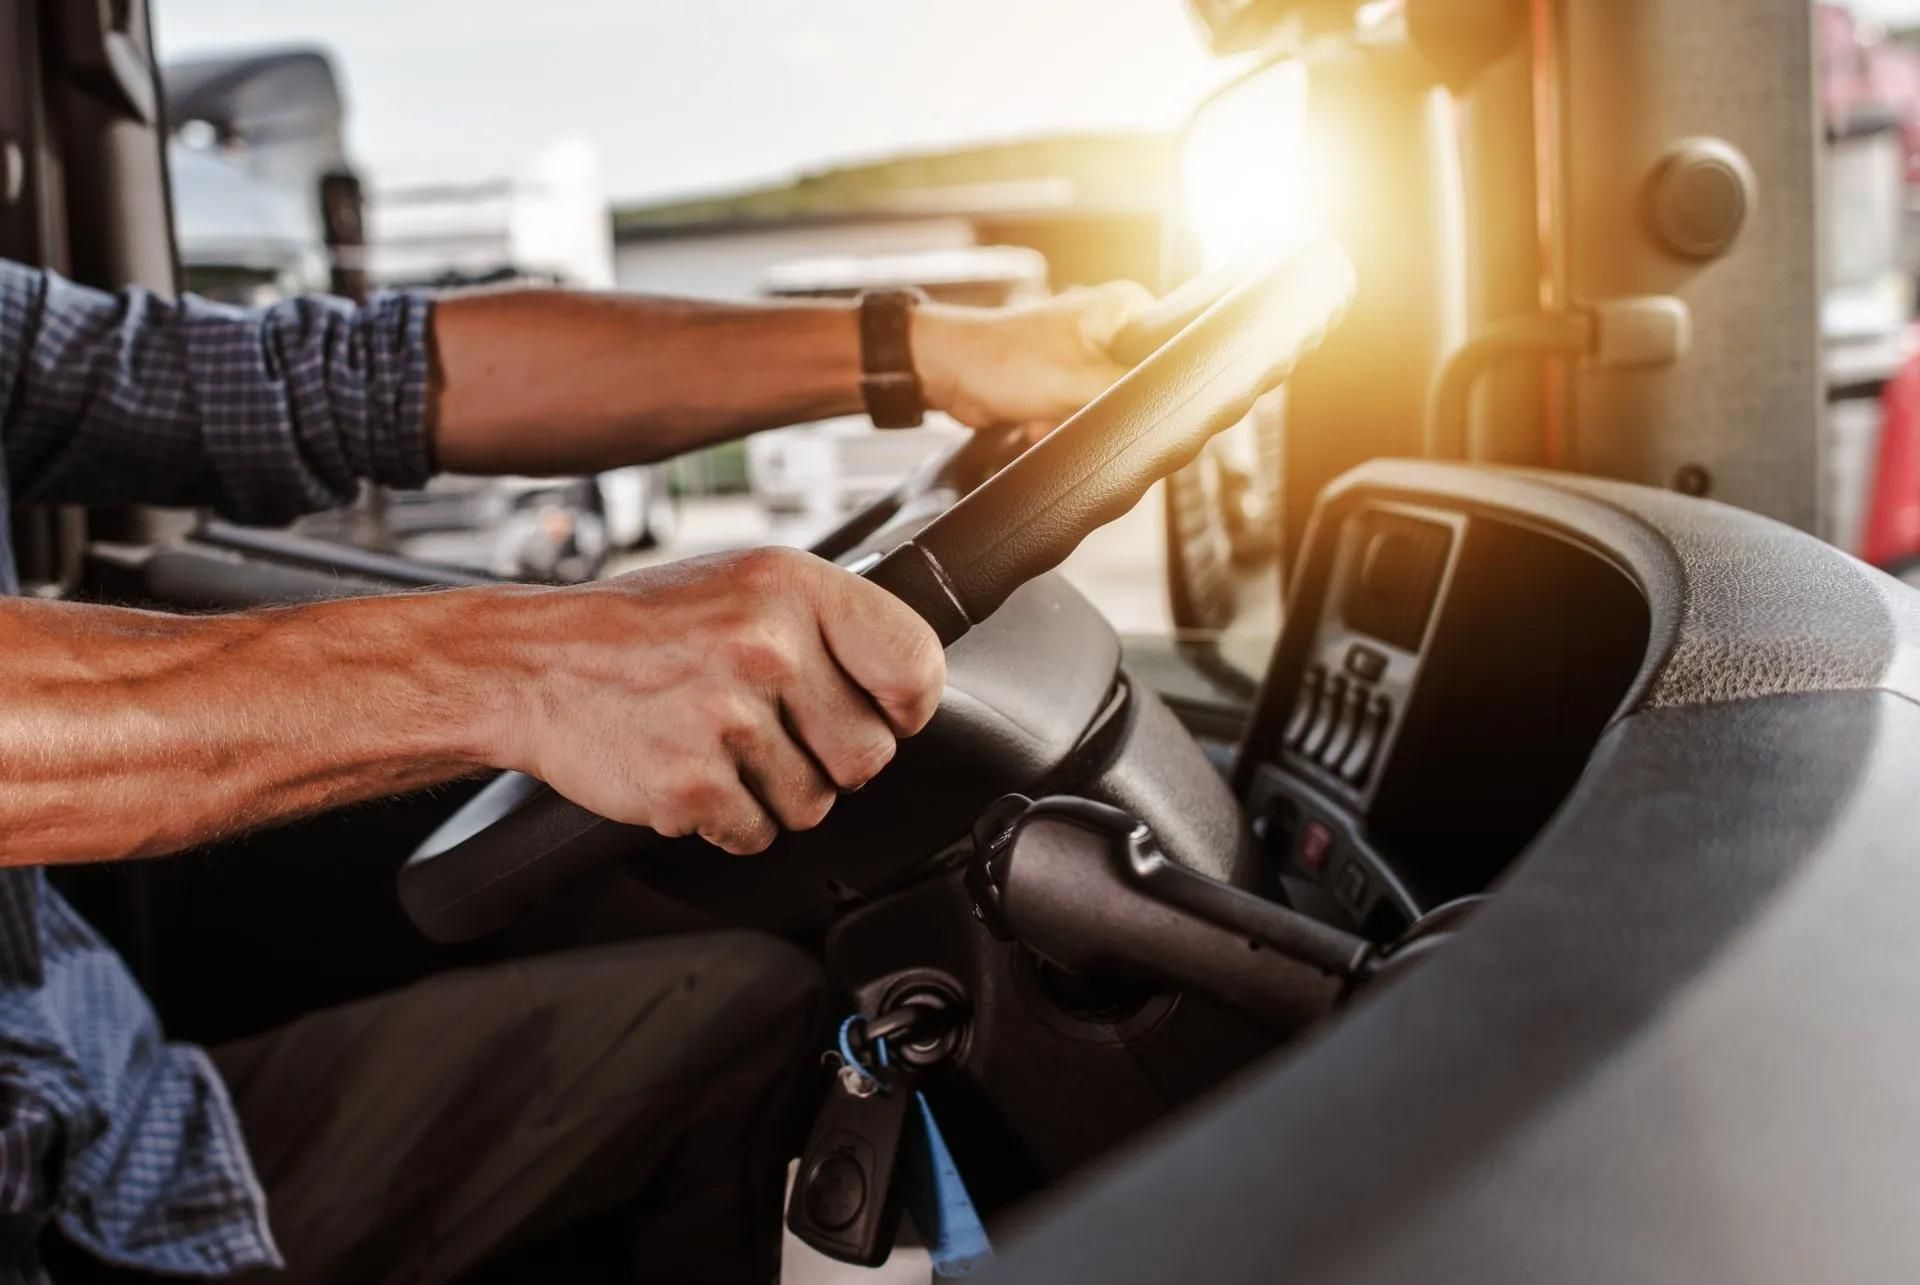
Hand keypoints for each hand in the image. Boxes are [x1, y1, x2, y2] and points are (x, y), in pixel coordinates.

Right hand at [488, 547, 944, 853]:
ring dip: (774, 793)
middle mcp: (765, 646)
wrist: (533, 664)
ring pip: (814, 803)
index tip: (885, 713)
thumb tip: (909, 686)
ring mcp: (727, 717)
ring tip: (722, 746)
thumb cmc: (647, 628)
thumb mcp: (747, 586)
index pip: (914, 663)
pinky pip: (756, 834)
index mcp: (792, 585)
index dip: (906, 704)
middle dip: (831, 760)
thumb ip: (830, 626)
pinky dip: (728, 820)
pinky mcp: (690, 782)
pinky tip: (693, 773)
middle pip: (869, 754)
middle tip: (776, 734)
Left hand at [913, 281, 1155, 433]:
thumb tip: (1172, 403)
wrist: (949, 372)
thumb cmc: (1006, 363)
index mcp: (1123, 305)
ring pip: (1108, 400)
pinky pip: (1081, 407)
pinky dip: (1061, 419)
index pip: (1170, 347)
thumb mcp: (1082, 383)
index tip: (1131, 401)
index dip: (1157, 382)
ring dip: (1078, 417)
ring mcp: (1086, 349)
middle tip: (1078, 409)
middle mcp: (1109, 322)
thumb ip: (1133, 392)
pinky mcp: (1065, 374)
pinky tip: (1036, 420)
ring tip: (1050, 413)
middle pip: (1136, 380)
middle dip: (1105, 406)